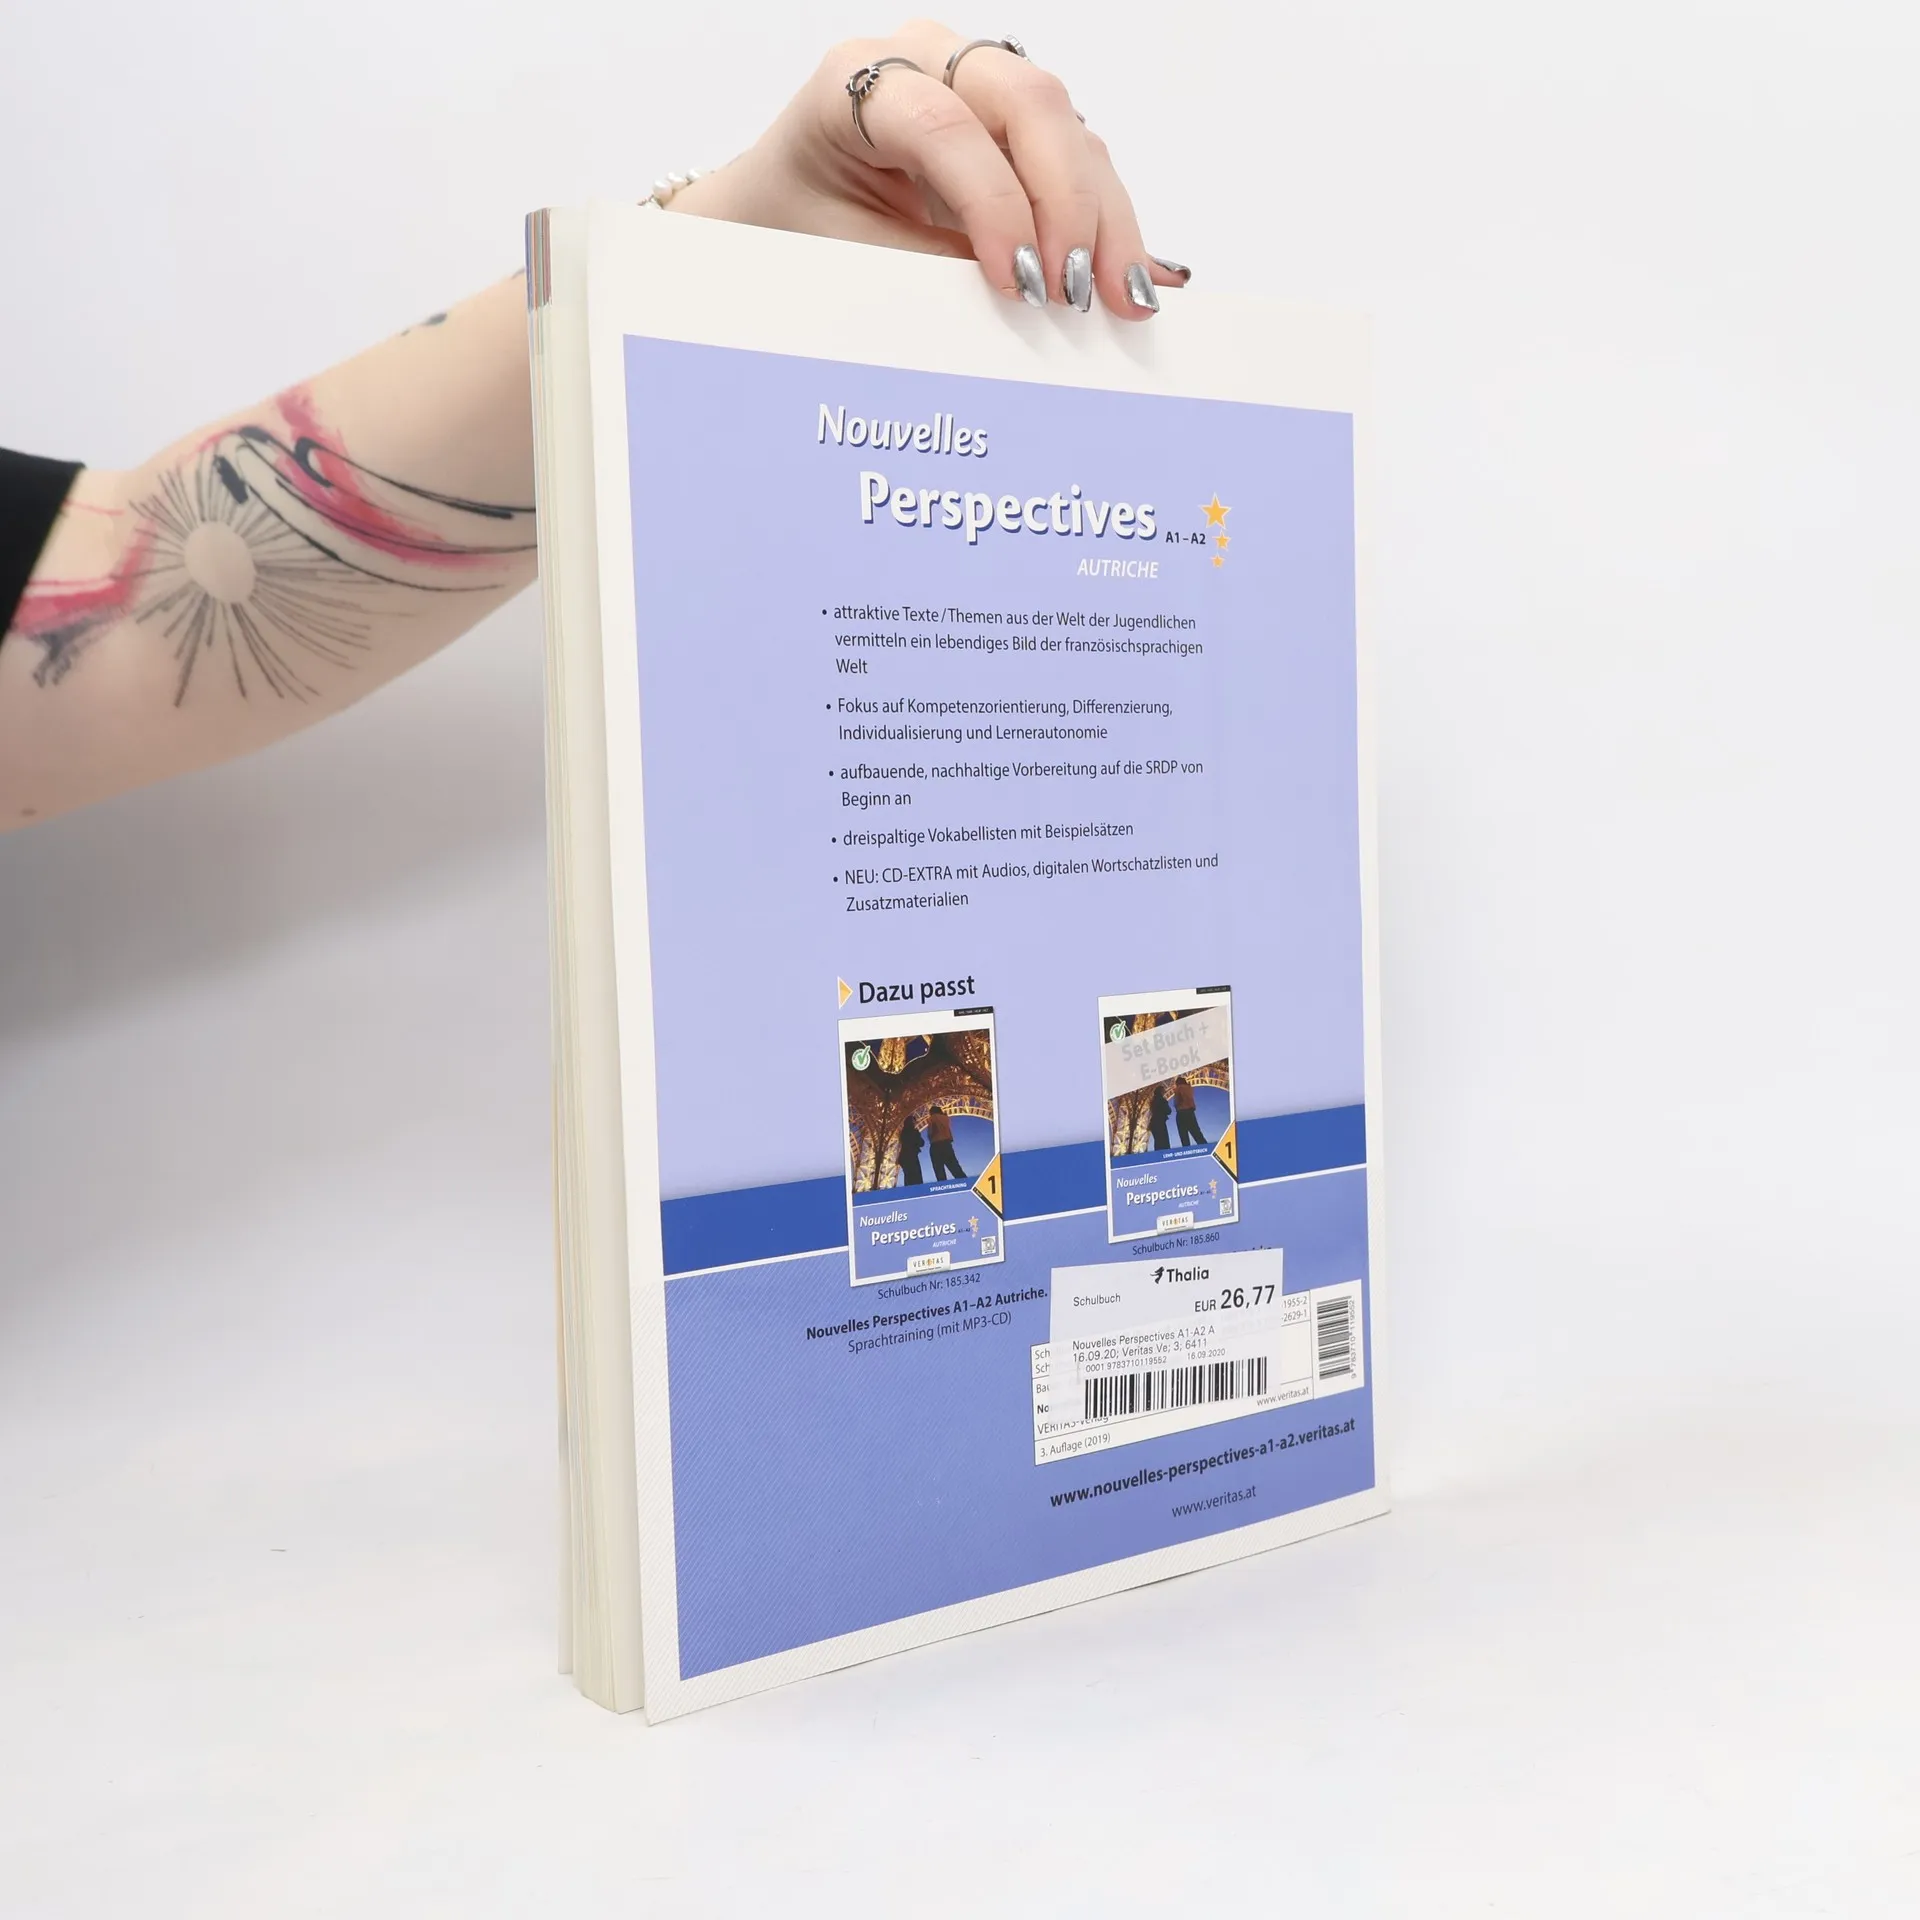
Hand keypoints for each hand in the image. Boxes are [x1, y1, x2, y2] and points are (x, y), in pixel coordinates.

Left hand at [668, 20, 1186, 319]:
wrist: (784, 208)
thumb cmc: (801, 224)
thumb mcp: (845, 254)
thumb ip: (927, 270)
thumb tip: (1024, 303)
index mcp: (856, 79)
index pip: (944, 124)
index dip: (992, 203)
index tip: (1019, 283)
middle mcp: (927, 59)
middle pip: (1028, 104)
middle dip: (1067, 204)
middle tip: (1077, 292)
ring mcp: (979, 80)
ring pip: (1069, 129)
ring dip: (1104, 217)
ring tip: (1118, 298)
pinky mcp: (1016, 123)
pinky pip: (1080, 158)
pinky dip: (1107, 219)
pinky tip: (1127, 277)